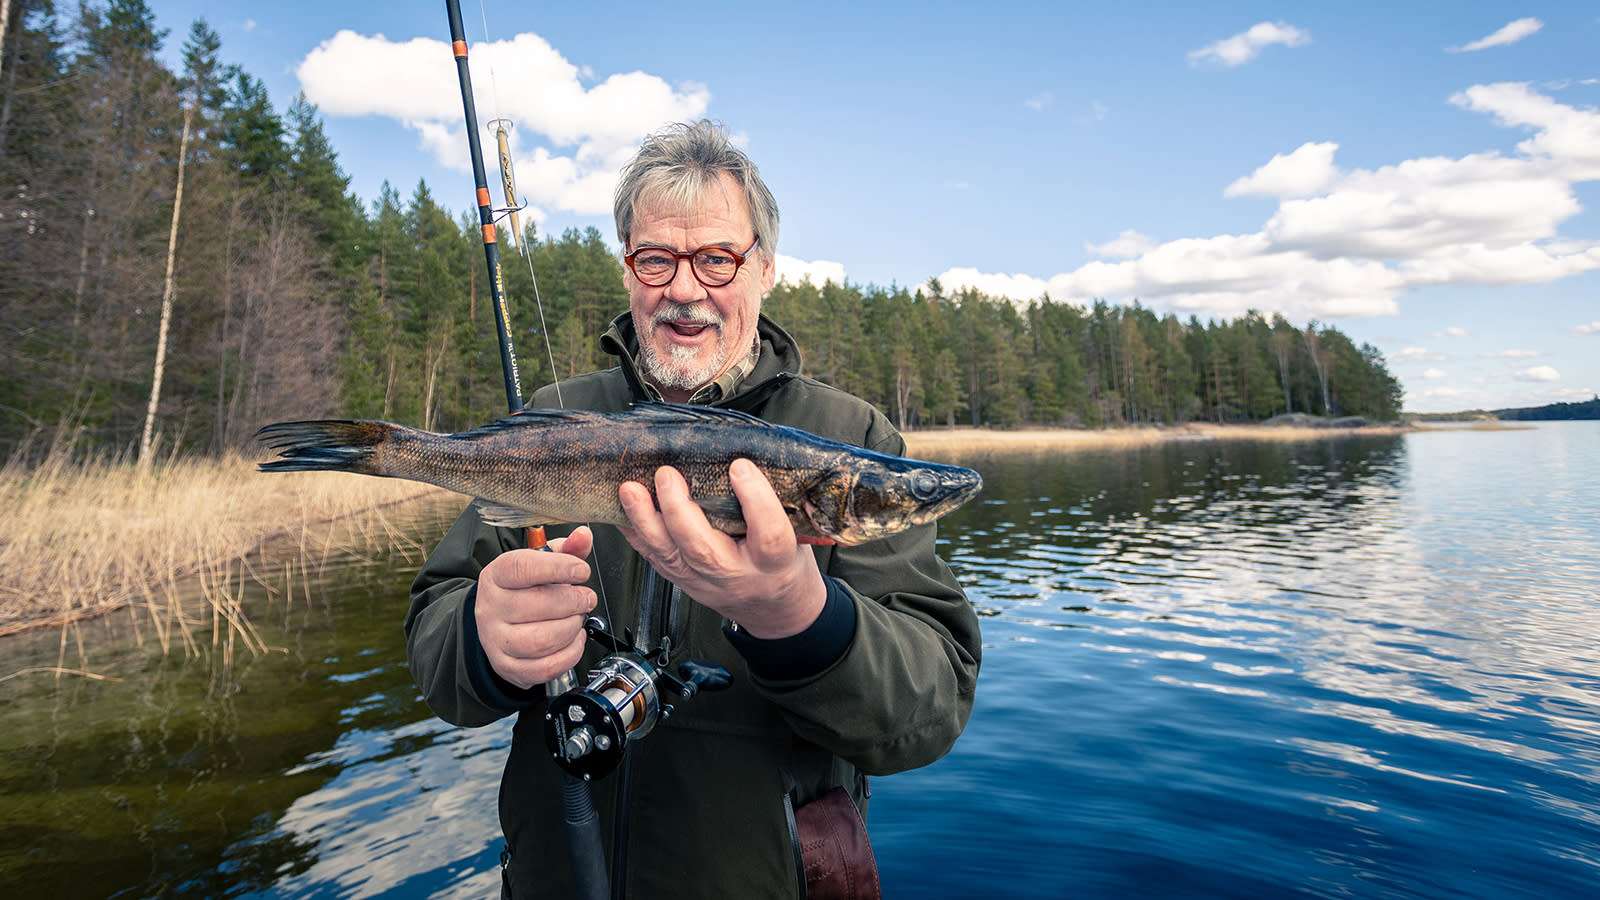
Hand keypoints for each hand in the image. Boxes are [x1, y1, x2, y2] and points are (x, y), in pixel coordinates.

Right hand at [474, 526, 595, 689]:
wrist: (499, 624)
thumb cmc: (524, 590)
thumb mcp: (541, 563)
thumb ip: (566, 549)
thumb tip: (584, 535)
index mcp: (496, 576)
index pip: (523, 568)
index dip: (558, 567)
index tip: (582, 570)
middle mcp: (491, 608)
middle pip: (538, 605)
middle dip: (574, 601)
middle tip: (586, 598)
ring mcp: (496, 641)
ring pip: (543, 639)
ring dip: (572, 627)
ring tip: (578, 618)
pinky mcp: (508, 666)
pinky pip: (547, 667)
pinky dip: (570, 653)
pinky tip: (574, 638)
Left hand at [617, 459, 826, 638]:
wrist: (774, 606)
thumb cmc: (783, 563)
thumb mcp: (795, 533)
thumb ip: (778, 502)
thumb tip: (752, 454)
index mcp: (775, 561)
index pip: (768, 534)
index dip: (755, 499)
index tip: (740, 467)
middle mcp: (737, 574)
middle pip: (703, 549)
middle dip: (679, 510)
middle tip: (667, 475)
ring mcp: (704, 581)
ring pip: (669, 555)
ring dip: (645, 520)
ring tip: (630, 490)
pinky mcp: (683, 581)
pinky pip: (653, 557)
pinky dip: (634, 532)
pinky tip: (621, 511)